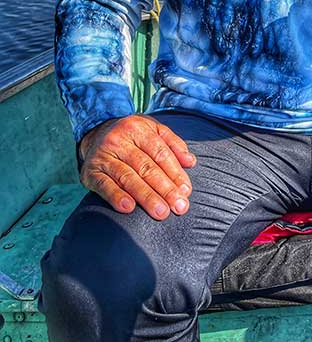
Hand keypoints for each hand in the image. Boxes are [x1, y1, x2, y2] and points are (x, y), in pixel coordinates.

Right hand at [79, 114, 196, 219]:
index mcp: (138, 128)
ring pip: (128, 178)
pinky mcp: (90, 172)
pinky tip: (128, 208)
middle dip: (165, 189)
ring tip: (161, 212)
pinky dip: (116, 197)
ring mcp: (103, 156)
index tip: (186, 191)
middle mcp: (119, 140)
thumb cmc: (132, 136)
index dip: (175, 173)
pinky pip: (104, 186)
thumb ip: (173, 144)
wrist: (95, 132)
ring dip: (146, 197)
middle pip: (146, 167)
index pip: (160, 153)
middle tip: (179, 206)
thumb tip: (191, 162)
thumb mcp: (153, 131)